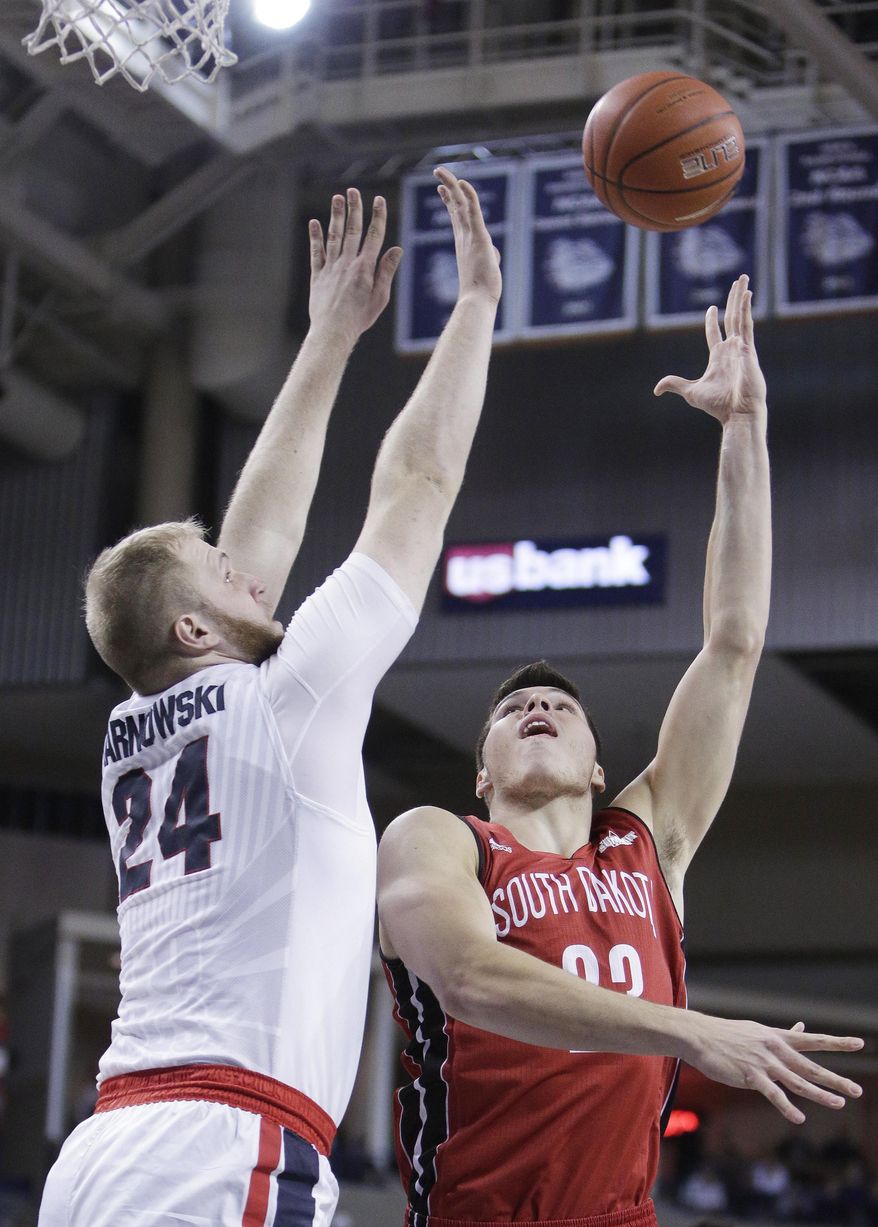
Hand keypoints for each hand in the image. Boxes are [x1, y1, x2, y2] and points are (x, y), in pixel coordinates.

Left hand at [308, 189, 401, 345]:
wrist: (333, 332)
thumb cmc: (359, 318)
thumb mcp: (380, 298)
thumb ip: (386, 272)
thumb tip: (396, 249)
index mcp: (365, 268)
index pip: (374, 236)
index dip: (377, 217)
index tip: (379, 201)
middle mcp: (347, 264)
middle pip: (352, 230)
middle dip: (354, 209)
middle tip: (353, 191)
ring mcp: (331, 268)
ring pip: (334, 237)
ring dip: (336, 216)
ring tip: (337, 198)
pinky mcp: (317, 276)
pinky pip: (317, 252)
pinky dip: (316, 237)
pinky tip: (315, 222)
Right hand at [435, 167, 501, 305]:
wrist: (477, 301)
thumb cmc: (481, 290)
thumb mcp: (486, 267)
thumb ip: (488, 255)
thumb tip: (493, 253)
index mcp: (463, 242)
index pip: (456, 216)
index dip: (450, 200)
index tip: (442, 189)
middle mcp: (463, 236)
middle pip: (454, 206)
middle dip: (447, 187)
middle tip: (438, 173)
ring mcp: (469, 236)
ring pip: (460, 204)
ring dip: (451, 185)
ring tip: (440, 171)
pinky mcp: (479, 238)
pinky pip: (473, 212)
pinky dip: (468, 196)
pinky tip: (463, 183)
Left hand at [654, 274, 766, 422]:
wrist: (737, 414)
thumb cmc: (718, 406)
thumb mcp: (691, 392)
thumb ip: (675, 385)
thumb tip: (657, 389)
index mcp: (719, 357)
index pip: (715, 333)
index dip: (713, 320)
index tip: (712, 308)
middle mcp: (731, 349)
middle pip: (731, 318)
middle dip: (733, 300)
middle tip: (737, 282)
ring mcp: (742, 348)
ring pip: (740, 316)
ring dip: (741, 297)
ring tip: (743, 279)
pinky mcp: (749, 350)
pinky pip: (747, 325)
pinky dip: (746, 309)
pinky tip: (746, 294)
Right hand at [682, 1012, 863, 1123]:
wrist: (700, 1036)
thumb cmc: (728, 1035)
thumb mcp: (758, 1031)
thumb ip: (782, 1034)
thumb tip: (801, 1027)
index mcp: (778, 1038)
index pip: (813, 1040)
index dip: (837, 1043)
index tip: (860, 1044)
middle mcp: (775, 1049)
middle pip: (811, 1066)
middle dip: (835, 1079)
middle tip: (857, 1091)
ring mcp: (764, 1063)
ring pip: (797, 1081)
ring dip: (819, 1094)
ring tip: (839, 1104)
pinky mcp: (750, 1076)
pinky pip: (773, 1094)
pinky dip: (787, 1107)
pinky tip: (799, 1118)